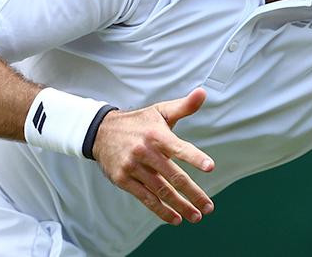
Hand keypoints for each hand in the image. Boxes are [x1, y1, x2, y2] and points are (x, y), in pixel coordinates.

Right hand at [92, 88, 215, 224]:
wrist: (100, 131)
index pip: (179, 147)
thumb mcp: (160, 111)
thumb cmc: (139, 122)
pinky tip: (175, 218)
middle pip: (173, 176)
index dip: (195, 157)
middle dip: (193, 193)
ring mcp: (133, 167)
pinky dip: (160, 210)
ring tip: (196, 216)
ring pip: (161, 190)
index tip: (210, 167)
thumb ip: (184, 106)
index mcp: (157, 134)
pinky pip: (145, 198)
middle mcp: (145, 151)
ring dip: (180, 206)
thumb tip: (203, 92)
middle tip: (209, 207)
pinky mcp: (123, 179)